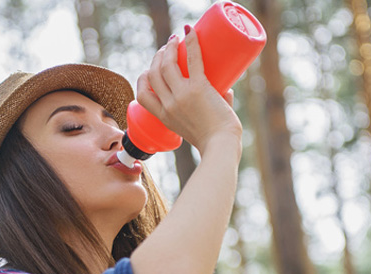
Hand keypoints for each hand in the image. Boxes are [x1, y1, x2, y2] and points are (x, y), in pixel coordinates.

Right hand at [135, 28, 241, 155]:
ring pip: (166, 64)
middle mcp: (168, 104)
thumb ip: (211, 107)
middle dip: (157, 57)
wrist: (221, 145)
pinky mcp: (198, 88)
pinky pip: (191, 60)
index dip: (144, 78)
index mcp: (163, 116)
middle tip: (167, 48)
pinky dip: (191, 43)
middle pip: (153, 74)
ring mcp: (181, 96)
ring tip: (175, 40)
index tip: (152, 69)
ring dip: (169, 48)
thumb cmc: (214, 140)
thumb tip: (227, 90)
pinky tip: (189, 32)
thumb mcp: (199, 126)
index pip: (142, 94)